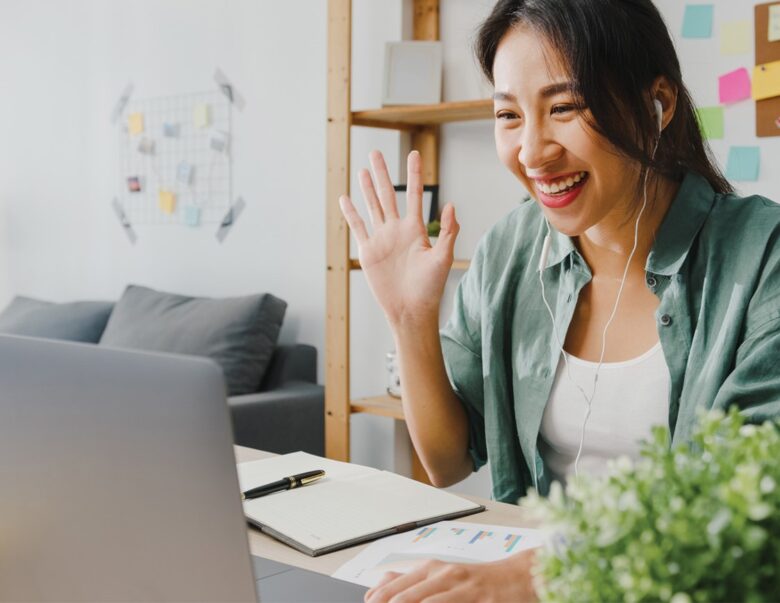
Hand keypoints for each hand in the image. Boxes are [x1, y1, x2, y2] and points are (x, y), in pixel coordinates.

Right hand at [339, 150, 458, 327]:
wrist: (411, 309)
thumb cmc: (430, 287)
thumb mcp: (443, 258)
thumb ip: (448, 232)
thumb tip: (451, 204)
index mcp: (415, 229)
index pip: (414, 194)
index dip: (414, 174)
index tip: (414, 153)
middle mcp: (397, 230)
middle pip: (388, 194)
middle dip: (382, 173)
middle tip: (376, 152)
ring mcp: (381, 239)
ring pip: (372, 207)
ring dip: (367, 189)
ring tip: (362, 169)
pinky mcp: (368, 252)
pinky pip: (358, 228)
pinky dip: (351, 213)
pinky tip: (345, 198)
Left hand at [363, 550, 537, 602]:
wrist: (517, 577)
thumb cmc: (476, 580)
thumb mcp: (441, 574)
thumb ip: (409, 579)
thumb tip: (375, 586)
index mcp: (432, 569)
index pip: (393, 588)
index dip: (376, 602)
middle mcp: (446, 576)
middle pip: (405, 599)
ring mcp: (465, 591)